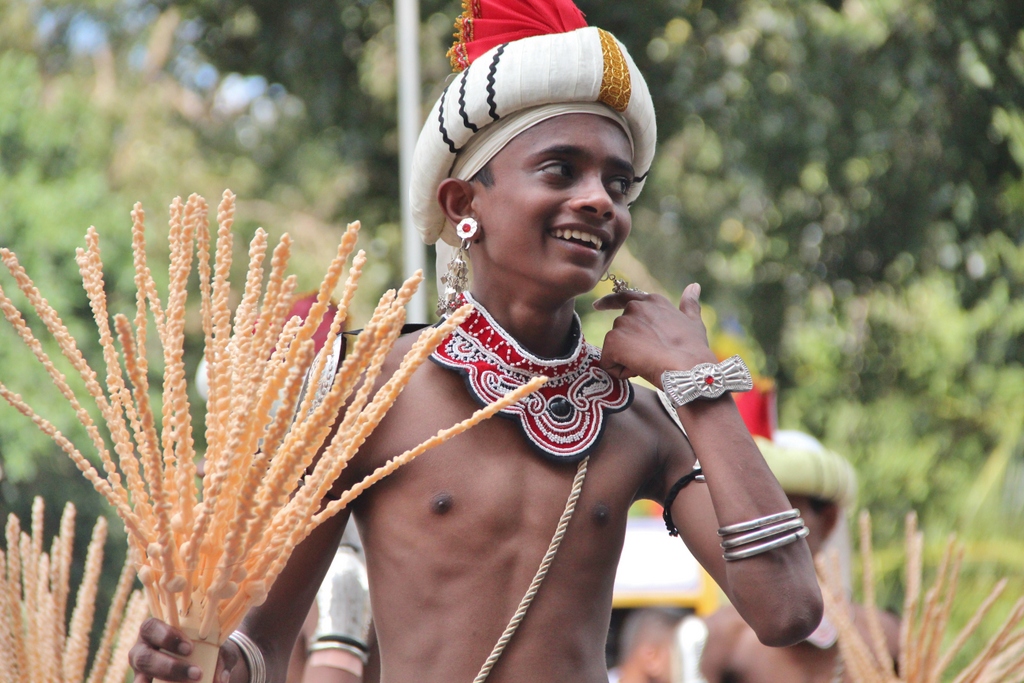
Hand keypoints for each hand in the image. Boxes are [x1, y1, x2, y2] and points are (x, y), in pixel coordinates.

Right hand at [130, 618, 241, 682]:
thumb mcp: (214, 647)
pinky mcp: (142, 682)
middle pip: (144, 657)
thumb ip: (219, 658)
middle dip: (170, 667)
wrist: (202, 659)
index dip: (167, 637)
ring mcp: (139, 670)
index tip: (190, 649)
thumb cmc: (205, 646)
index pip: (151, 627)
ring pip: (141, 679)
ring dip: (167, 679)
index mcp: (154, 630)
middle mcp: (141, 649)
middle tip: (196, 673)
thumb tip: (221, 679)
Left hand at [593, 283, 716, 385]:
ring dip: (628, 360)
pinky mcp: (613, 340)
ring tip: (651, 363)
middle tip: (654, 357)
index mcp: (652, 301)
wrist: (689, 368)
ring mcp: (622, 323)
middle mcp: (634, 307)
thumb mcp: (694, 323)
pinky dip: (621, 372)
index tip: (597, 306)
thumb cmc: (694, 349)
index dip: (609, 303)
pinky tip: (640, 370)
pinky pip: (608, 363)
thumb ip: (689, 304)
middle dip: (632, 348)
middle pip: (620, 332)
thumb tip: (694, 286)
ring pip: (615, 349)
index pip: (624, 297)